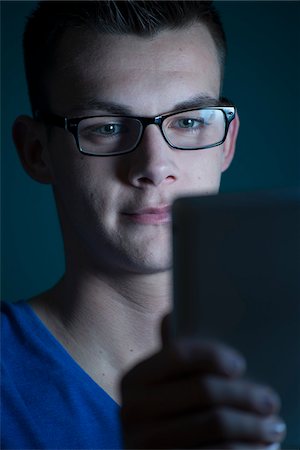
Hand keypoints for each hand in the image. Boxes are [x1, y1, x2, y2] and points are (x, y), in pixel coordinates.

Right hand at [120, 314, 285, 448]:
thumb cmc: (167, 413)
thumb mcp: (161, 385)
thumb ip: (170, 357)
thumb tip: (171, 314)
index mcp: (134, 379)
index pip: (179, 353)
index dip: (213, 354)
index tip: (240, 365)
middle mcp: (133, 410)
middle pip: (204, 390)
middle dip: (245, 394)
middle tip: (270, 401)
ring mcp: (146, 443)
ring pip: (216, 424)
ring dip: (253, 425)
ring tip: (273, 426)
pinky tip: (259, 447)